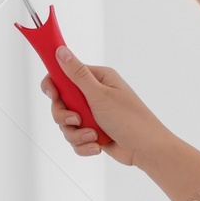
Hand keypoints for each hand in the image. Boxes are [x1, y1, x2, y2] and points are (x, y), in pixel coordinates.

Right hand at [43, 47, 172, 168]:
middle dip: (65, 116)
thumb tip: (61, 50)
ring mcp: (93, 114)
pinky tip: (97, 146)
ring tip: (93, 136)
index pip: (64, 75)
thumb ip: (77, 74)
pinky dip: (83, 145)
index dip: (54, 85)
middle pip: (60, 102)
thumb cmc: (130, 119)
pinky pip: (75, 138)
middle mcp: (94, 95)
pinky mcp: (93, 132)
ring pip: (66, 124)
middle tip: (76, 120)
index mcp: (97, 79)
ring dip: (77, 134)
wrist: (147, 150)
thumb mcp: (100, 94)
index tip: (52, 94)